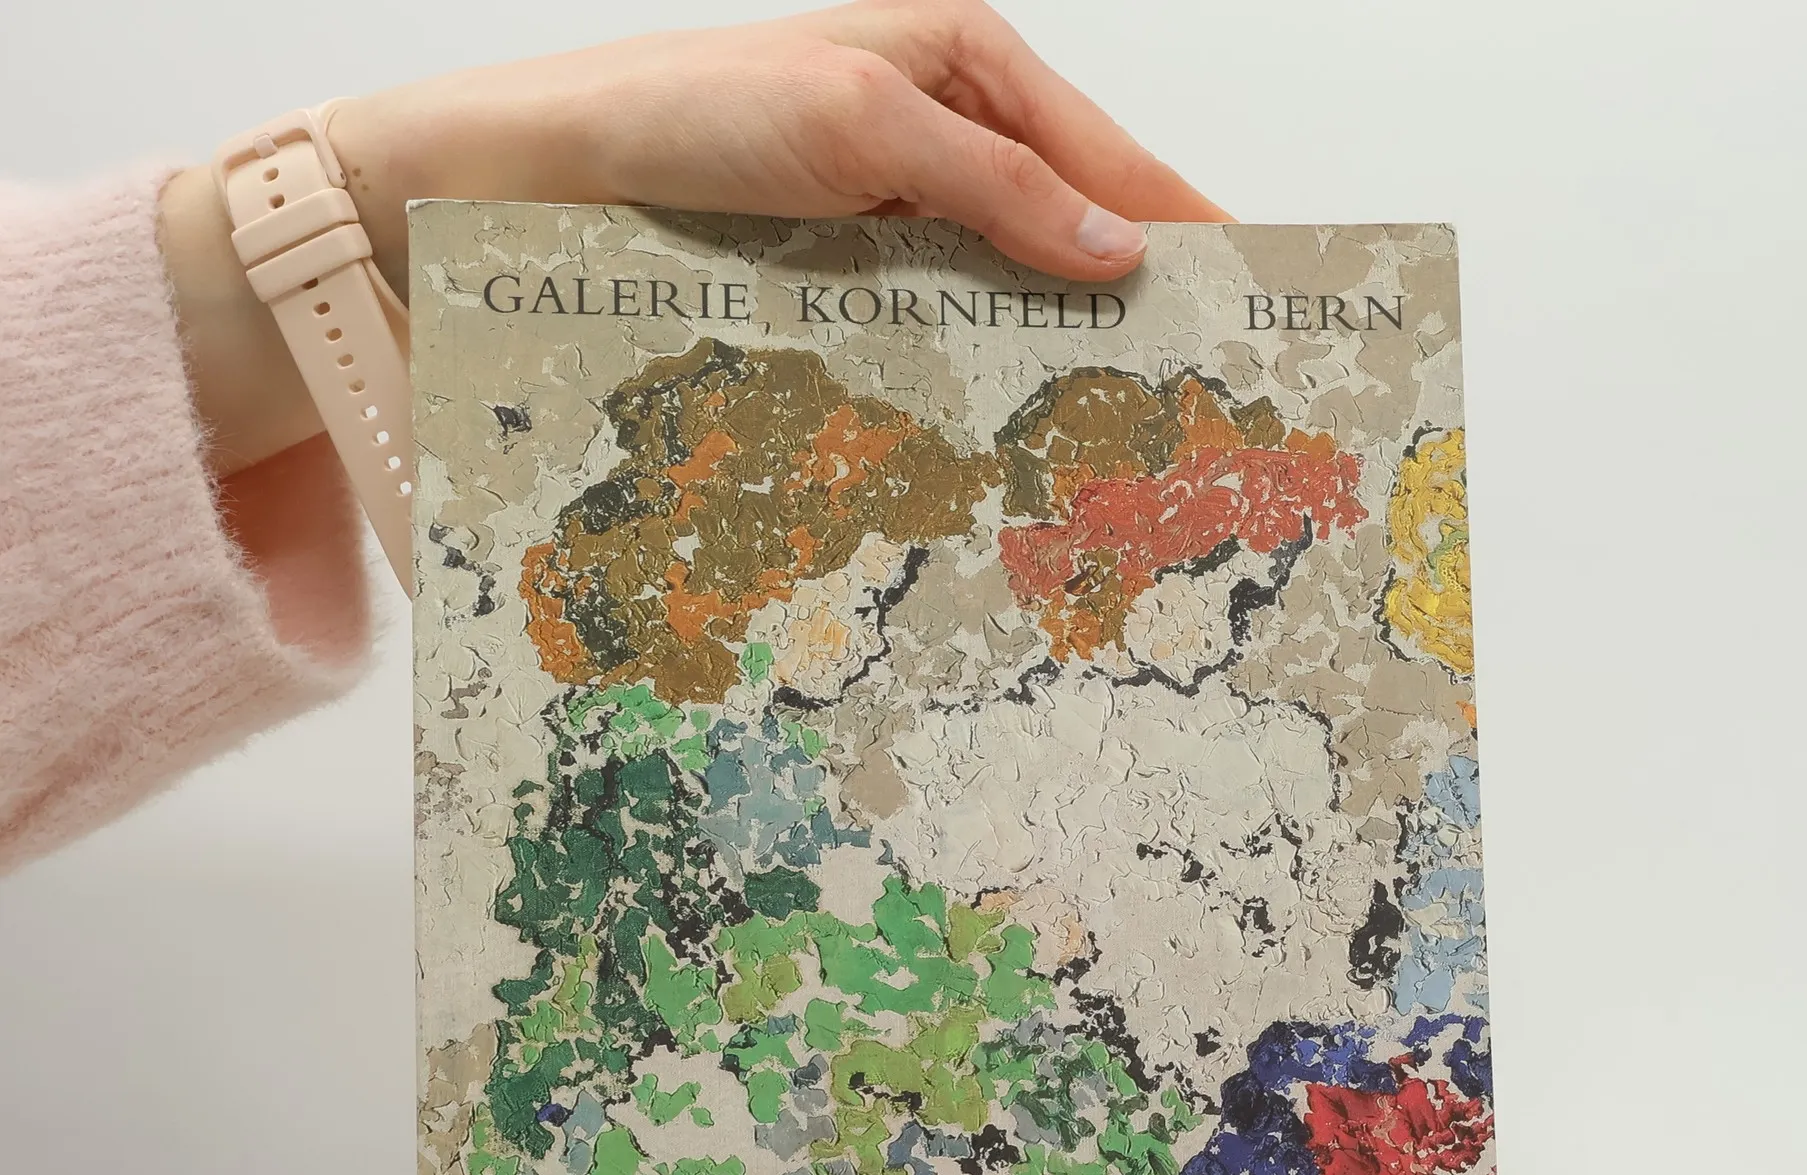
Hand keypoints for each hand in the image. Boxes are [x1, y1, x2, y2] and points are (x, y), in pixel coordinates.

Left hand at [161, 1, 1227, 475]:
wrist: (522, 177)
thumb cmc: (677, 117)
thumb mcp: (854, 123)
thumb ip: (993, 186)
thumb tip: (1122, 251)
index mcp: (968, 66)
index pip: (1115, 161)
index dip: (1193, 237)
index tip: (1260, 317)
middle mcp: (940, 138)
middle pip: (1075, 233)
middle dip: (1139, 316)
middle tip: (1203, 414)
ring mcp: (894, 214)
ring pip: (1014, 295)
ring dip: (1061, 365)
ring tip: (1125, 453)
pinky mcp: (845, 278)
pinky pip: (943, 330)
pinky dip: (982, 380)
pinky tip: (1007, 440)